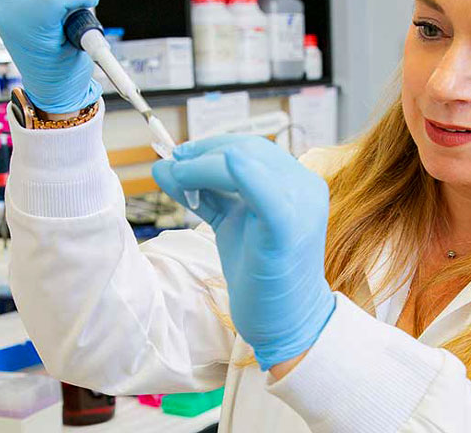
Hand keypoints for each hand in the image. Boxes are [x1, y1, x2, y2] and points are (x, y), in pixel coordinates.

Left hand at [152, 135, 335, 369]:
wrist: (288, 322)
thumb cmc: (262, 274)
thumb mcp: (232, 222)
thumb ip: (206, 193)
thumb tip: (167, 165)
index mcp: (296, 183)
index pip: (251, 148)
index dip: (210, 147)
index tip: (178, 157)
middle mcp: (304, 186)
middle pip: (246, 148)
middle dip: (202, 152)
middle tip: (171, 163)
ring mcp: (299, 203)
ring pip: (243, 159)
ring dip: (199, 164)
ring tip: (171, 174)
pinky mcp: (285, 224)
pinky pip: (254, 184)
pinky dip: (220, 172)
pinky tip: (188, 178)